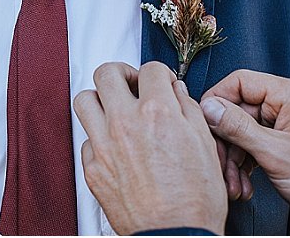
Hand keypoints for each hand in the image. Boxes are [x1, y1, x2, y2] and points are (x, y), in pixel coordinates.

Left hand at [74, 61, 226, 234]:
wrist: (174, 235)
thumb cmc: (194, 201)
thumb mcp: (205, 146)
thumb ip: (188, 110)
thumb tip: (176, 92)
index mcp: (157, 113)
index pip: (149, 69)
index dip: (158, 73)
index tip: (159, 82)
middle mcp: (125, 124)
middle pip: (106, 73)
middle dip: (122, 73)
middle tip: (131, 84)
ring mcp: (103, 145)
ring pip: (84, 100)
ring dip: (100, 99)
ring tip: (114, 108)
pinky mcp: (92, 168)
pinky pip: (85, 139)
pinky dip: (98, 137)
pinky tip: (113, 144)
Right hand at [200, 69, 289, 208]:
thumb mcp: (273, 152)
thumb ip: (238, 127)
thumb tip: (208, 107)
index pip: (241, 82)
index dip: (217, 100)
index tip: (203, 121)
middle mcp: (288, 103)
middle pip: (239, 111)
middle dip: (227, 142)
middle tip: (218, 164)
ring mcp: (286, 121)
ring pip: (243, 131)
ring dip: (234, 159)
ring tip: (233, 184)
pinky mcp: (284, 139)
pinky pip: (254, 143)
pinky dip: (245, 164)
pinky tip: (243, 184)